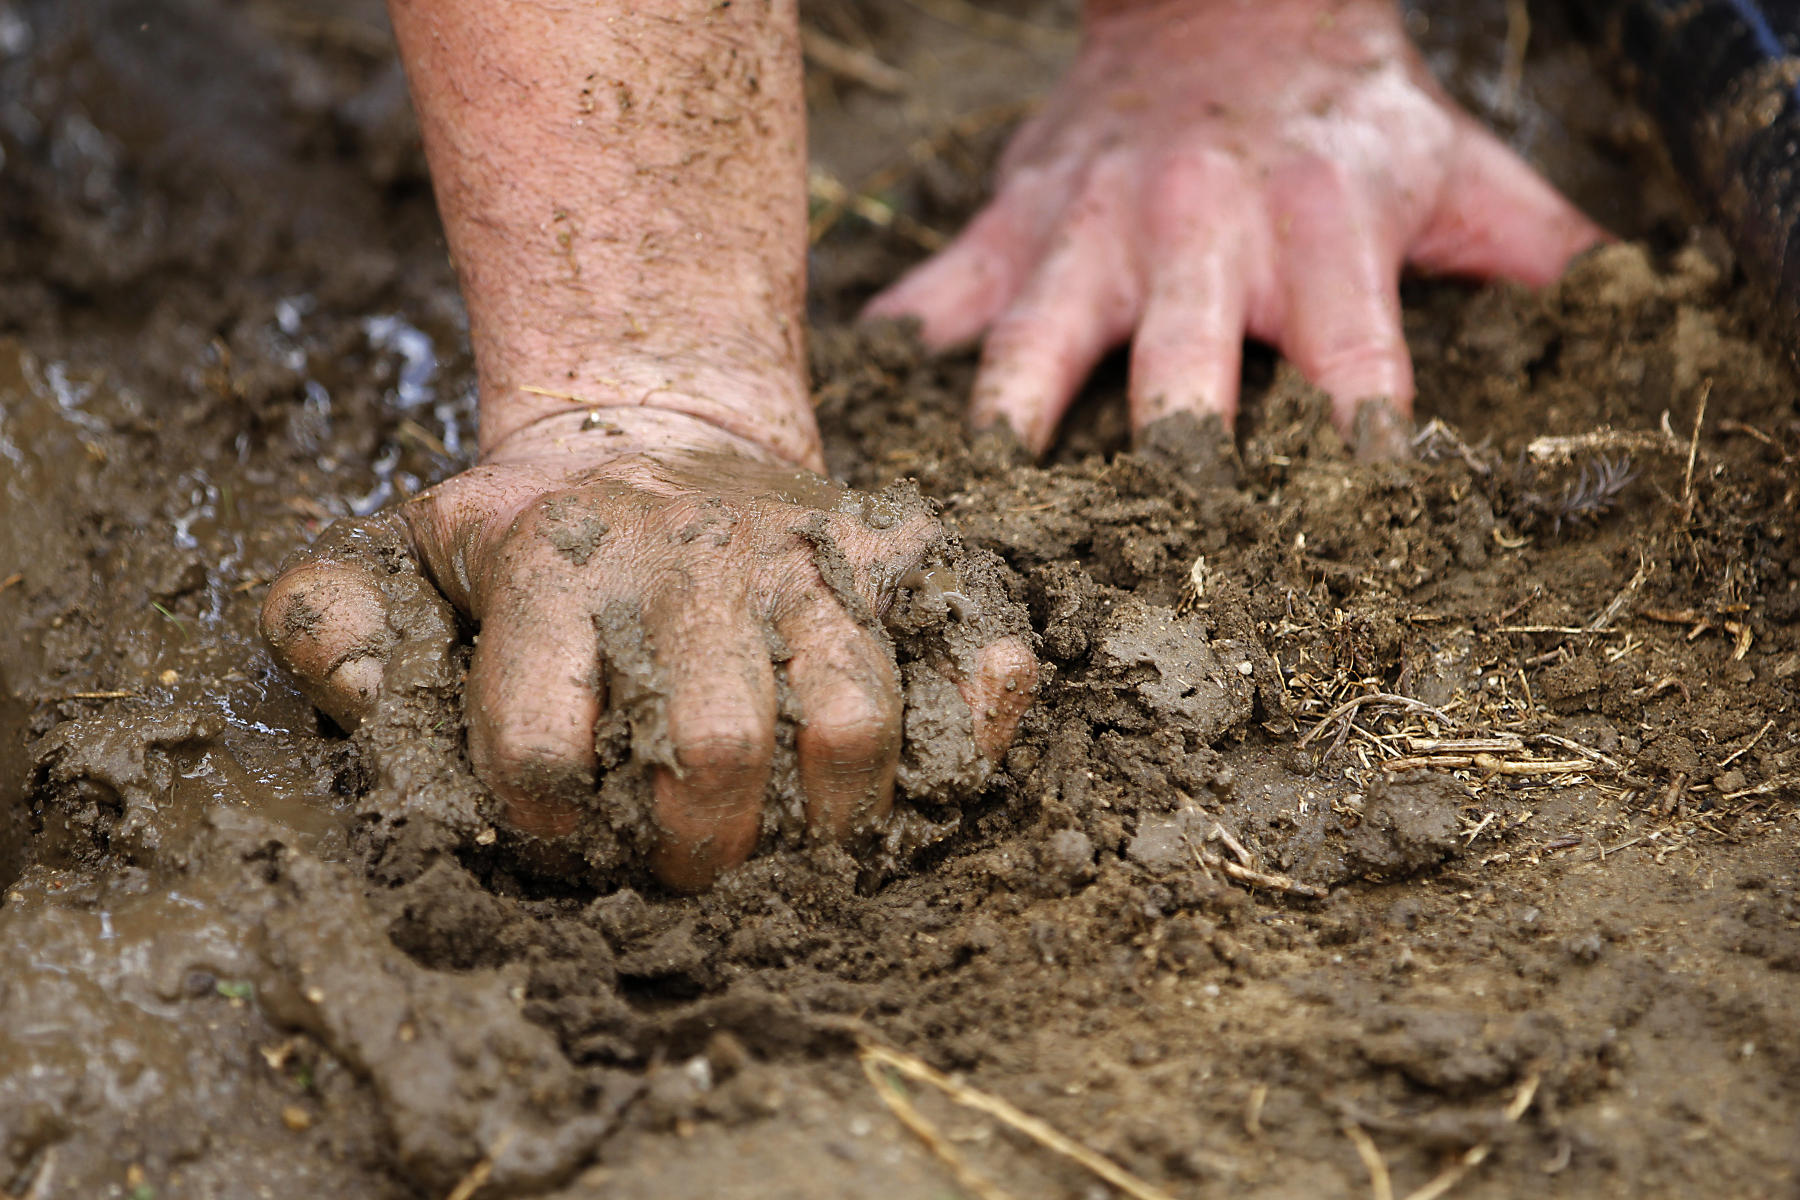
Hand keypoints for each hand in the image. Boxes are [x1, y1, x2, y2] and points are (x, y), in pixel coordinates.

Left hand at [260, 412, 1035, 891]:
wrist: (659, 413)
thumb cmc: (532, 524)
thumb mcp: (406, 549)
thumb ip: (336, 624)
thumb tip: (363, 703)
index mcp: (553, 565)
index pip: (541, 741)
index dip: (544, 830)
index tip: (557, 841)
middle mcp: (684, 559)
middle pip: (714, 751)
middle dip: (698, 855)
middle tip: (685, 877)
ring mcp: (799, 554)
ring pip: (852, 719)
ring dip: (829, 823)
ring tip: (797, 850)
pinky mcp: (884, 551)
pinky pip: (966, 641)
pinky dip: (976, 715)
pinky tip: (939, 761)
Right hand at [865, 0, 1604, 453]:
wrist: (1217, 3)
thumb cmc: (1342, 116)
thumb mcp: (1453, 168)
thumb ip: (1531, 253)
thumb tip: (1626, 323)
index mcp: (1319, 227)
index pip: (1354, 349)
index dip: (1363, 433)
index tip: (1363, 524)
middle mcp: (1197, 230)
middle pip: (1176, 361)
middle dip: (1173, 457)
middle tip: (1162, 567)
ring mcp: (1086, 227)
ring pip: (1031, 338)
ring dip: (1011, 429)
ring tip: (981, 522)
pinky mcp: (1008, 225)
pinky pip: (937, 297)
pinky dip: (902, 363)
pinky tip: (870, 433)